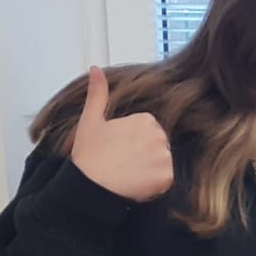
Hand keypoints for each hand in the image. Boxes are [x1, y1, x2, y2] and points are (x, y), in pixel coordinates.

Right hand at [69, 67, 173, 202]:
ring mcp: (164, 157)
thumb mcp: (90, 120)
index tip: (119, 149)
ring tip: (128, 174)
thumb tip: (96, 69)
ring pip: (161, 163)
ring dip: (150, 170)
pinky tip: (136, 184)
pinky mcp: (167, 178)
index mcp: (145, 120)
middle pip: (157, 146)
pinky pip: (165, 181)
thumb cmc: (89, 155)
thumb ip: (98, 93)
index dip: (133, 142)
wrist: (89, 186)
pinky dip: (153, 185)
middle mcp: (159, 136)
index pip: (148, 131)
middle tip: (123, 163)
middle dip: (144, 155)